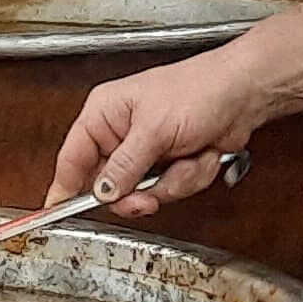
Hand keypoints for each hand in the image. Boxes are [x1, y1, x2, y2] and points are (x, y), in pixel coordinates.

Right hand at [47, 43, 272, 216]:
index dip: (65, 187)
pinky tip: (201, 154)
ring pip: (144, 192)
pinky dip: (190, 177)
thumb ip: (125, 165)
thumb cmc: (200, 89)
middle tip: (148, 196)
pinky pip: (171, 189)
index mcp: (105, 113)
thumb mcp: (154, 129)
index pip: (72, 157)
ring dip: (173, 181)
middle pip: (109, 185)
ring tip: (188, 156)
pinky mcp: (171, 163)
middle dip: (137, 193)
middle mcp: (121, 133)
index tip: (58, 212)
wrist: (244, 94)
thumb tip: (102, 191)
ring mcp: (148, 151)